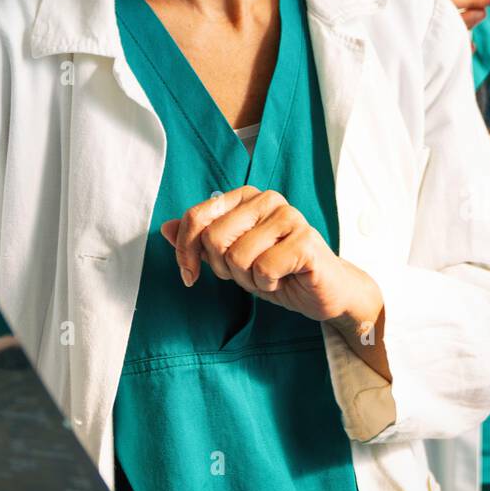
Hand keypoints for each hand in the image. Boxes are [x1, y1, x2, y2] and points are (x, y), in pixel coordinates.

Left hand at [159, 185, 382, 330]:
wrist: (324, 293)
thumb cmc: (278, 272)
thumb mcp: (231, 258)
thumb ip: (200, 241)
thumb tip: (165, 228)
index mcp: (245, 197)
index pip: (196, 216)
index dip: (185, 251)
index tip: (189, 275)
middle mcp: (267, 198)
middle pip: (214, 238)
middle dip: (224, 269)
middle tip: (247, 274)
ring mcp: (289, 216)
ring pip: (238, 257)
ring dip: (248, 280)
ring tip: (269, 276)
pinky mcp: (305, 239)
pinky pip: (263, 269)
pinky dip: (268, 285)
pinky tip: (284, 279)